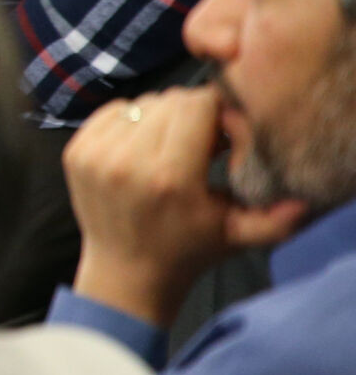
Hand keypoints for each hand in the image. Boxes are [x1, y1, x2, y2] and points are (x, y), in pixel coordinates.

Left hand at [65, 85, 308, 327]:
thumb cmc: (186, 250)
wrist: (125, 273)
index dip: (215, 110)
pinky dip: (130, 120)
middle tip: (199, 140)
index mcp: (170, 178)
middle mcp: (128, 162)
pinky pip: (112, 111)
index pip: (196, 104)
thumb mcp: (237, 234)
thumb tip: (302, 199)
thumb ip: (274, 218)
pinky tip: (140, 147)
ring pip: (141, 103)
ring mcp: (96, 156)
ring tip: (169, 147)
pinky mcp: (74, 152)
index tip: (222, 131)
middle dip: (190, 114)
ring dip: (160, 118)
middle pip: (169, 100)